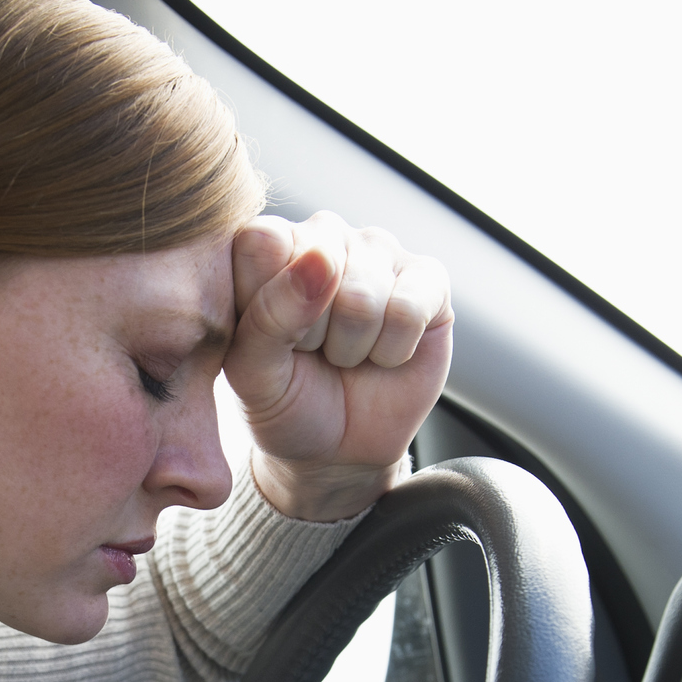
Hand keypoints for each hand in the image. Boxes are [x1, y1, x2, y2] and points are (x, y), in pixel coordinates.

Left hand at [226, 213, 453, 521]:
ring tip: (344, 355)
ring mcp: (379, 251)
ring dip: (351, 347)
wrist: (338, 447)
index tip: (268, 341)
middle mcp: (324, 235)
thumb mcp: (253, 373)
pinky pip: (408, 310)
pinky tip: (383, 353)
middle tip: (311, 351)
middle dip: (312, 333)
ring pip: (363, 296)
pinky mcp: (428, 279)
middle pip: (320, 268)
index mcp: (268, 245)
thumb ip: (267, 315)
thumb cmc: (286, 401)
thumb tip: (321, 261)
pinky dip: (391, 351)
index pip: (263, 241)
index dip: (266, 305)